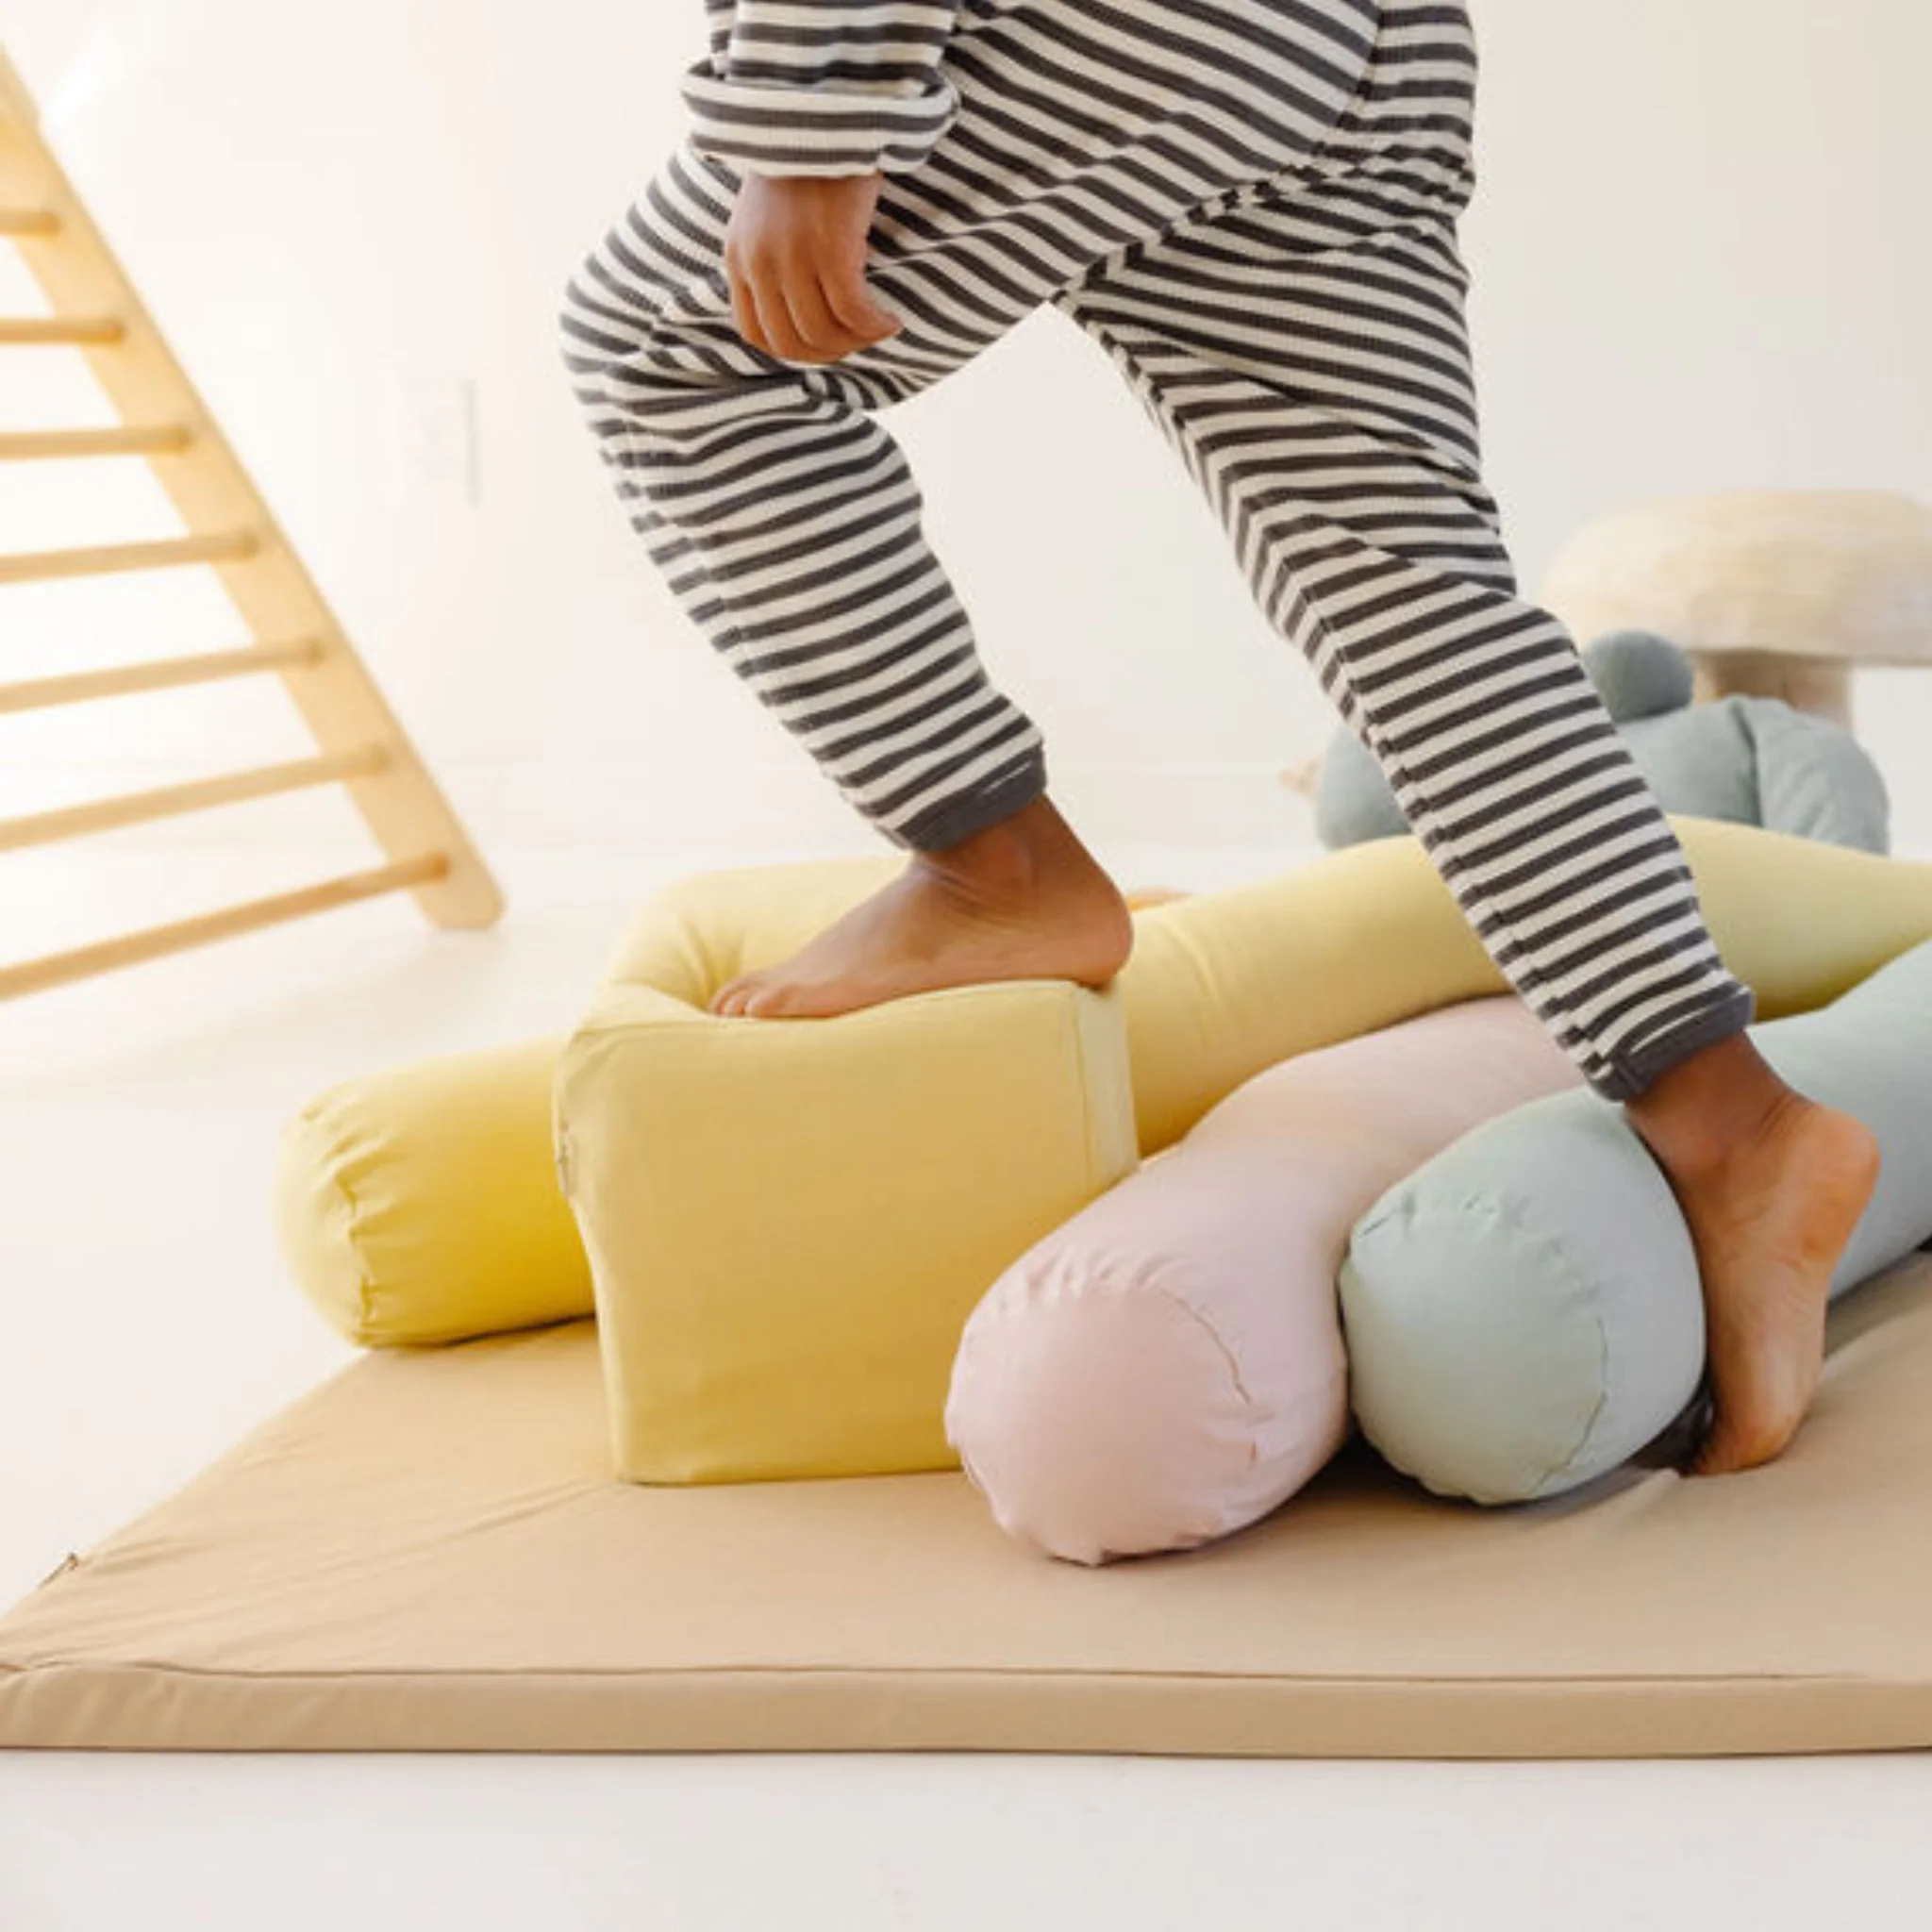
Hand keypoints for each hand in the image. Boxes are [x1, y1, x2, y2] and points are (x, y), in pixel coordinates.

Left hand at [722, 171, 905, 363]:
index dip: (793, 350)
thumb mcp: (764, 217)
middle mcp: (759, 263)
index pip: (755, 334)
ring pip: (824, 333)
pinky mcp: (830, 249)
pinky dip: (875, 326)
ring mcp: (792, 258)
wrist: (820, 111)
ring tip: (879, 327)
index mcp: (737, 257)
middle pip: (792, 342)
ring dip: (857, 341)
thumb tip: (799, 309)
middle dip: (830, 352)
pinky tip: (892, 320)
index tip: (825, 342)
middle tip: (859, 339)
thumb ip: (768, 259)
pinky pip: (854, 313)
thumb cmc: (802, 163)